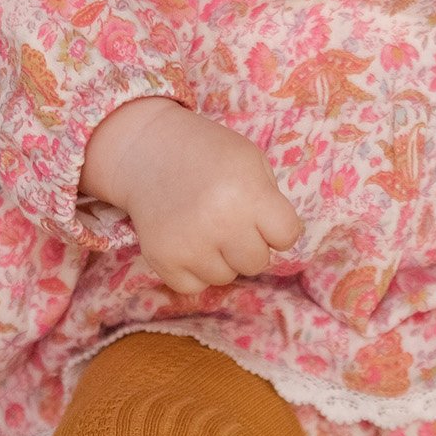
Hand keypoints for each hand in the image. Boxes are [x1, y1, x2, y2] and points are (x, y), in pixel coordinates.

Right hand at [80, 96, 302, 294]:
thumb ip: (272, 201)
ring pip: (226, 277)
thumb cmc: (208, 153)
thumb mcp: (252, 160)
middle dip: (249, 244)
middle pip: (257, 263)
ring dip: (221, 258)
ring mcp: (189, 245)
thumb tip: (280, 242)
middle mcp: (220, 223)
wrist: (148, 149)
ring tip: (205, 226)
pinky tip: (186, 240)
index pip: (287, 236)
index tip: (262, 215)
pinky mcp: (162, 259)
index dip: (279, 227)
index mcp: (248, 194)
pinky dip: (193, 270)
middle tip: (230, 220)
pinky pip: (194, 286)